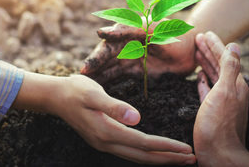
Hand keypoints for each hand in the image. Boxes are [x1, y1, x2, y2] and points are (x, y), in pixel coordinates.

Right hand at [48, 75, 195, 164]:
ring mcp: (104, 143)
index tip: (186, 148)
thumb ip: (114, 106)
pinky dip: (147, 154)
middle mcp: (106, 142)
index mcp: (107, 130)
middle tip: (192, 158)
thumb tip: (137, 118)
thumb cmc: (76, 90)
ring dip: (160, 159)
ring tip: (179, 158)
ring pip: (137, 157)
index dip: (166, 146)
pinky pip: (130, 152)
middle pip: (143, 156)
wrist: (56, 97)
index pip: (143, 143)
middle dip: (169, 158)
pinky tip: (155, 152)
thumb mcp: (93, 93)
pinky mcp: (103, 140)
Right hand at [81, 22, 196, 83]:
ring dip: (98, 78)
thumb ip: (127, 30)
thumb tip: (100, 32)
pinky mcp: (136, 70)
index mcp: (126, 33)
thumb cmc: (173, 33)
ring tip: (84, 90)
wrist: (192, 48)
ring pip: (109, 69)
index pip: (107, 47)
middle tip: (79, 84)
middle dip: (93, 71)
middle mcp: (124, 45)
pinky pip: (119, 76)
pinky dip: (109, 82)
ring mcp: (130, 59)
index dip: (95, 59)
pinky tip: (100, 92)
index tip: (84, 71)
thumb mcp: (151, 29)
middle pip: (105, 60)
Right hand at [193, 32, 248, 165]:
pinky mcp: (212, 109)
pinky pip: (208, 89)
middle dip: (209, 50)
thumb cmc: (219, 124)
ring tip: (197, 52)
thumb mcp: (224, 92)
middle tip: (198, 38)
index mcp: (235, 84)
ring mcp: (221, 100)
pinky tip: (200, 76)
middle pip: (219, 64)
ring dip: (205, 63)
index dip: (214, 44)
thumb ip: (229, 68)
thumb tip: (234, 45)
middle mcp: (230, 89)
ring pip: (213, 75)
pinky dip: (204, 80)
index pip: (224, 57)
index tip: (204, 33)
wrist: (219, 153)